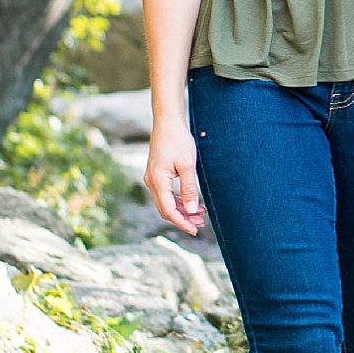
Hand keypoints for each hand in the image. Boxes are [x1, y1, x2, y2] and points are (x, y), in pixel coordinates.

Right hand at [145, 121, 203, 235]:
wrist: (168, 122)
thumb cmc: (178, 141)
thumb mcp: (187, 166)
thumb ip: (190, 189)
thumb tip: (193, 210)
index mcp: (157, 181)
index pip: (168, 210)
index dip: (182, 222)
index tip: (195, 230)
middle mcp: (151, 182)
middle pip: (166, 209)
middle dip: (183, 218)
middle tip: (201, 224)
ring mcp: (153, 178)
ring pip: (166, 202)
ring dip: (182, 210)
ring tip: (200, 214)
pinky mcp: (157, 174)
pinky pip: (166, 193)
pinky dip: (179, 200)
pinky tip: (192, 202)